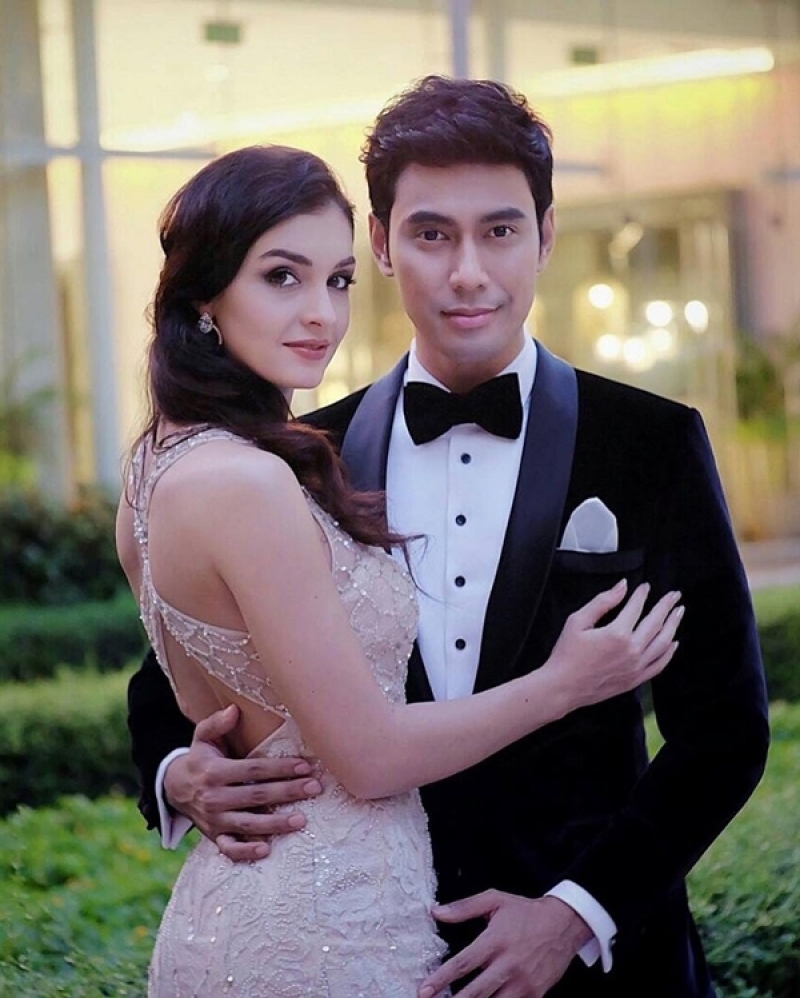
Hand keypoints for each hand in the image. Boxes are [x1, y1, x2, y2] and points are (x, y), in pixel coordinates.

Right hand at [163, 704, 320, 860]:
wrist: (173, 789)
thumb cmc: (199, 759)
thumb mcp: (202, 737)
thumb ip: (217, 723)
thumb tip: (235, 709)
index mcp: (215, 772)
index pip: (253, 769)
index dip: (279, 768)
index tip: (304, 766)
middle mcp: (215, 797)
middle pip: (256, 796)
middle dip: (287, 792)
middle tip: (314, 788)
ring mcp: (215, 820)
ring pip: (248, 824)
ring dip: (275, 824)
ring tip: (301, 820)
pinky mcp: (214, 837)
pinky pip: (230, 849)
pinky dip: (246, 852)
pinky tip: (267, 849)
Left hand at [419, 892, 589, 997]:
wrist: (564, 925)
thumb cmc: (526, 912)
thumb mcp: (495, 900)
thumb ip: (465, 907)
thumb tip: (437, 912)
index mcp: (495, 941)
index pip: (463, 964)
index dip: (441, 979)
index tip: (424, 989)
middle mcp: (508, 964)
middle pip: (475, 992)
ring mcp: (523, 983)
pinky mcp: (535, 995)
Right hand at [542, 581, 682, 711]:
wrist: (562, 687)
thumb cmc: (566, 654)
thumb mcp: (577, 621)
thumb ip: (602, 602)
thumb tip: (622, 586)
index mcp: (617, 633)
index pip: (636, 608)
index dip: (642, 594)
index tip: (646, 587)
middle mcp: (632, 650)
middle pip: (656, 623)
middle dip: (666, 606)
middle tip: (674, 595)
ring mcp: (636, 667)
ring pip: (663, 643)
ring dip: (673, 625)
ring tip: (678, 613)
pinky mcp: (635, 680)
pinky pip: (659, 665)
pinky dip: (669, 653)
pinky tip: (673, 643)